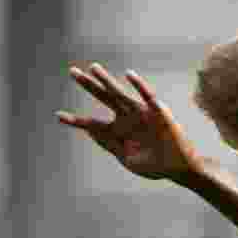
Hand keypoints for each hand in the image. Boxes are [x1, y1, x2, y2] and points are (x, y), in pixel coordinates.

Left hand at [57, 63, 203, 179]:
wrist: (178, 169)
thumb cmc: (155, 167)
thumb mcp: (127, 159)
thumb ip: (109, 143)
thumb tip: (90, 129)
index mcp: (117, 131)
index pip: (92, 123)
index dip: (76, 120)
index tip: (59, 115)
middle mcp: (126, 118)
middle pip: (103, 98)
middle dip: (88, 85)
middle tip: (72, 72)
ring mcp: (140, 114)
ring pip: (120, 94)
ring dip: (106, 81)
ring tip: (92, 68)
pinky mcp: (157, 112)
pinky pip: (147, 96)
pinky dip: (139, 85)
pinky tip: (128, 74)